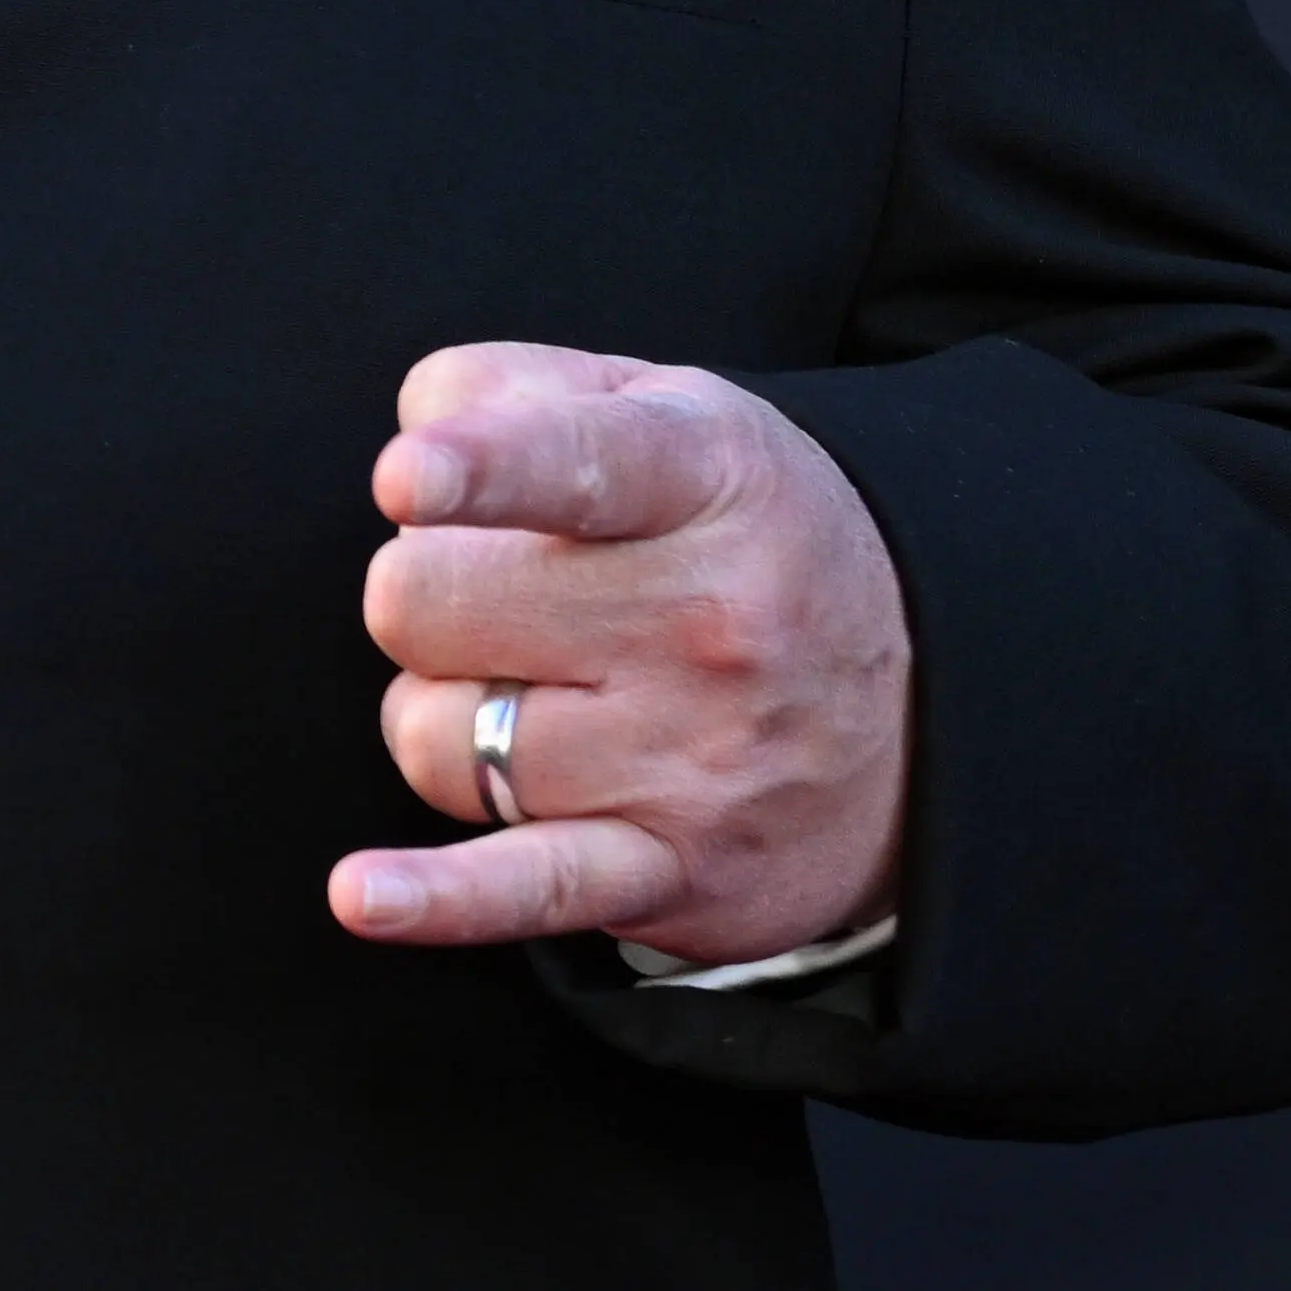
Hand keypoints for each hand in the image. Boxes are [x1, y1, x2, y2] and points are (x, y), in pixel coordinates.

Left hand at [329, 344, 909, 964]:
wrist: (924, 712)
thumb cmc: (736, 535)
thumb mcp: (661, 412)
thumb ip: (513, 392)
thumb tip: (411, 451)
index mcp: (703, 476)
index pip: (579, 462)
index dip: (481, 467)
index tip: (405, 477)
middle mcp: (705, 617)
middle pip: (426, 600)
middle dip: (423, 591)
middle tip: (500, 595)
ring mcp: (688, 754)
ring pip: (436, 734)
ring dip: (444, 712)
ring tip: (530, 690)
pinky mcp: (667, 868)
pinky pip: (522, 887)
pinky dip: (437, 898)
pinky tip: (366, 897)